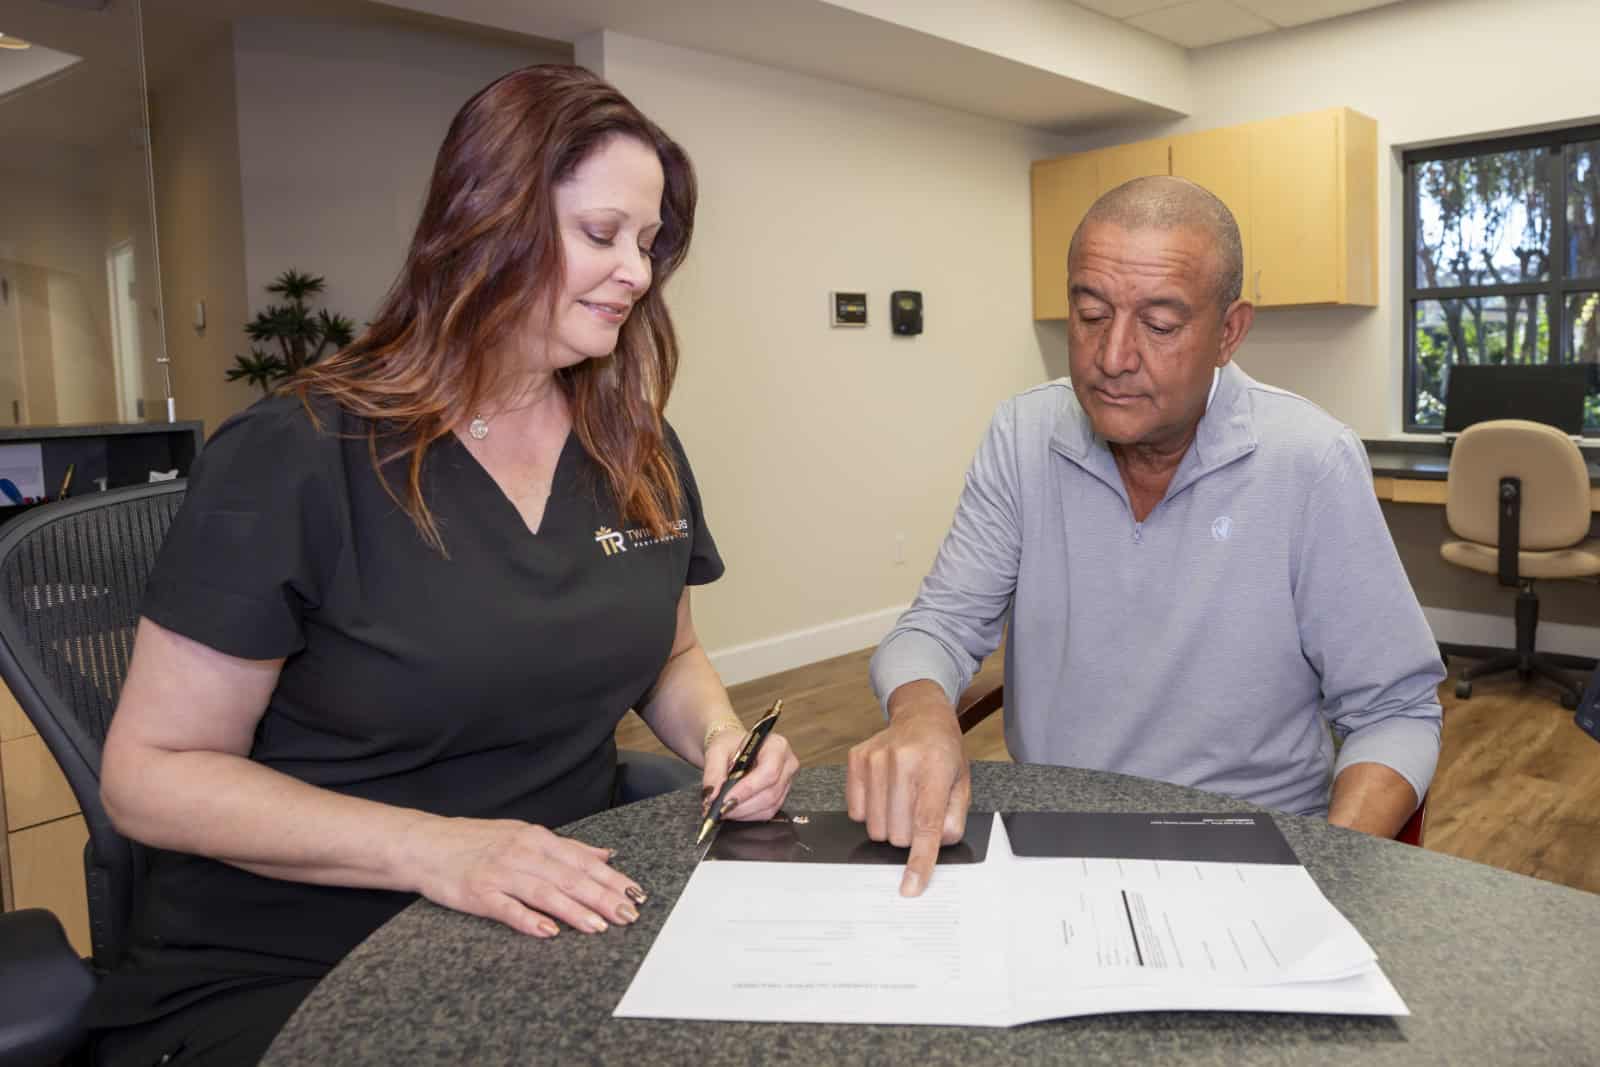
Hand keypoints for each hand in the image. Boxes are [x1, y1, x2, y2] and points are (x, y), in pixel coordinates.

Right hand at [403, 815, 646, 937]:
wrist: (425, 845)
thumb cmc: (477, 841)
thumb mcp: (524, 835)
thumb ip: (566, 847)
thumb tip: (605, 855)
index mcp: (536, 838)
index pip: (582, 860)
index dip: (610, 878)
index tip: (635, 894)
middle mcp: (522, 853)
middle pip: (569, 877)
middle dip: (602, 897)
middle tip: (628, 915)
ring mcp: (500, 873)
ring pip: (545, 892)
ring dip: (574, 910)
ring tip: (599, 926)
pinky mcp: (478, 894)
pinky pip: (507, 909)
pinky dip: (529, 920)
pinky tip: (549, 932)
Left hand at [701, 729, 798, 822]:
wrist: (735, 747)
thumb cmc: (730, 744)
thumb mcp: (717, 750)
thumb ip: (713, 772)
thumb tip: (711, 795)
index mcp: (777, 746)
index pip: (768, 772)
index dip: (747, 789)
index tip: (725, 799)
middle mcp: (787, 764)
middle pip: (770, 793)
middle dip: (741, 805)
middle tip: (718, 809)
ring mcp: (787, 782)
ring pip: (769, 807)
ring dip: (743, 813)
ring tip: (722, 810)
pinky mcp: (781, 796)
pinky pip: (767, 812)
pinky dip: (747, 815)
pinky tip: (733, 810)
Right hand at [845, 681, 969, 896]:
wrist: (922, 716)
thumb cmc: (944, 753)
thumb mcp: (961, 784)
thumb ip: (953, 819)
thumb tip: (933, 846)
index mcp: (934, 768)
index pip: (925, 824)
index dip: (919, 860)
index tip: (910, 887)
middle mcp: (902, 761)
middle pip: (897, 833)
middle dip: (909, 834)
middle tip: (917, 811)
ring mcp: (875, 758)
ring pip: (875, 827)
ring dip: (890, 825)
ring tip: (902, 799)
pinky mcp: (856, 759)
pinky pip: (856, 812)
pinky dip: (871, 812)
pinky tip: (884, 793)